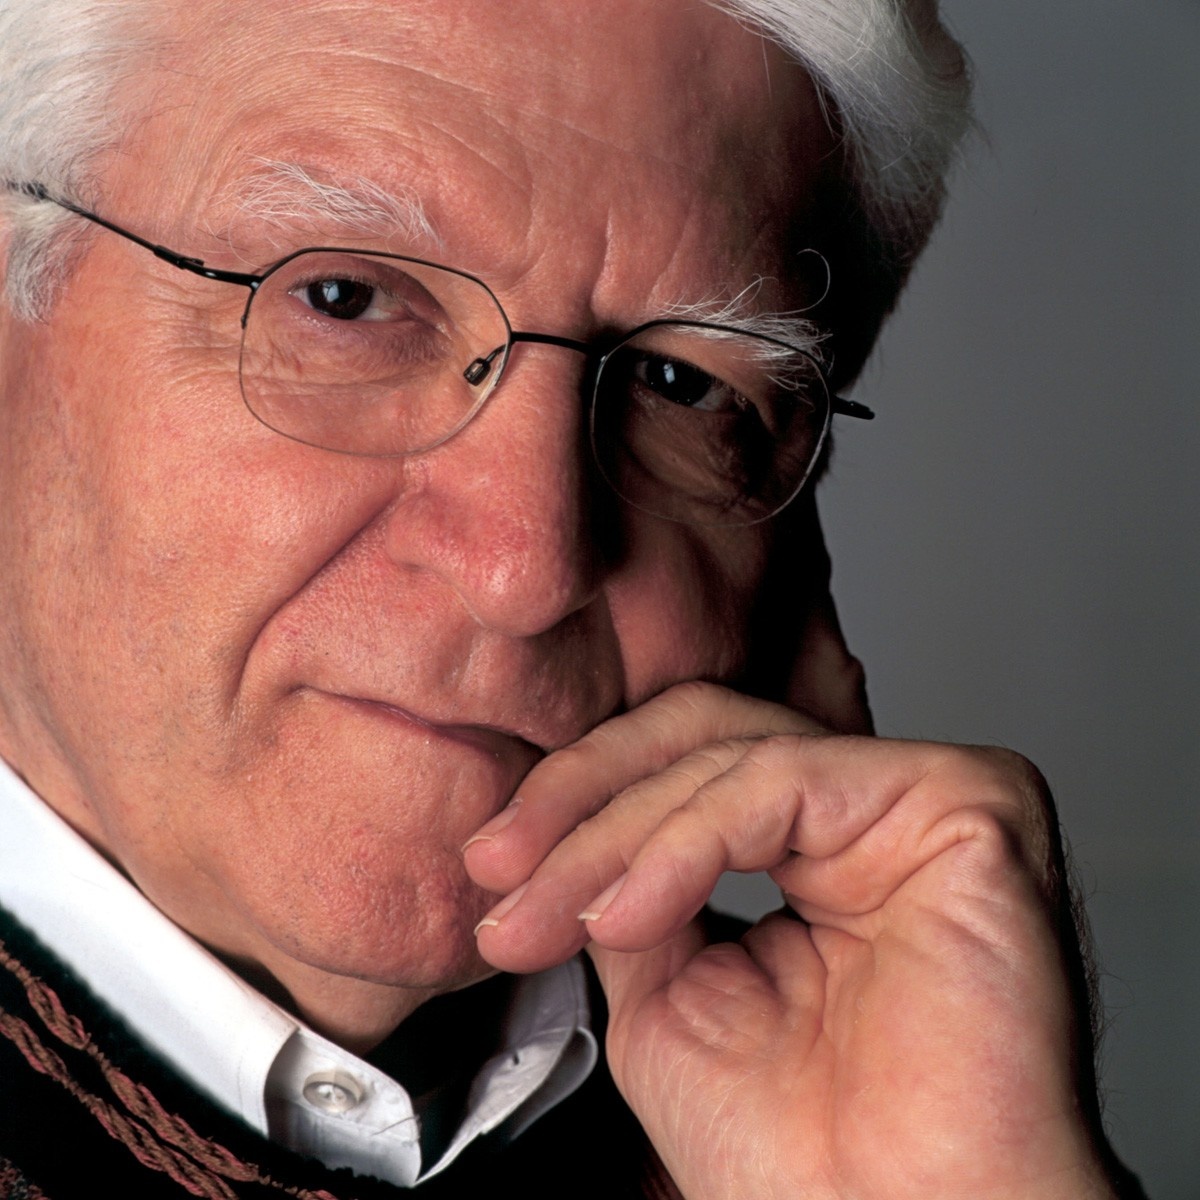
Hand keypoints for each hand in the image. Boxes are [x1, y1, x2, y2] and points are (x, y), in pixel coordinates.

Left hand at [464, 682, 1118, 1199]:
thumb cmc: (795, 1148)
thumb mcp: (663, 985)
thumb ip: (628, 881)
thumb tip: (548, 823)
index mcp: (821, 846)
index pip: (688, 761)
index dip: (582, 797)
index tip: (490, 865)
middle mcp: (875, 809)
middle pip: (704, 730)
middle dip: (583, 794)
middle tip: (498, 865)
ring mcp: (922, 799)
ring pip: (730, 750)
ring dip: (615, 831)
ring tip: (552, 916)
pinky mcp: (966, 803)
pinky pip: (782, 781)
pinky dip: (685, 839)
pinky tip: (627, 913)